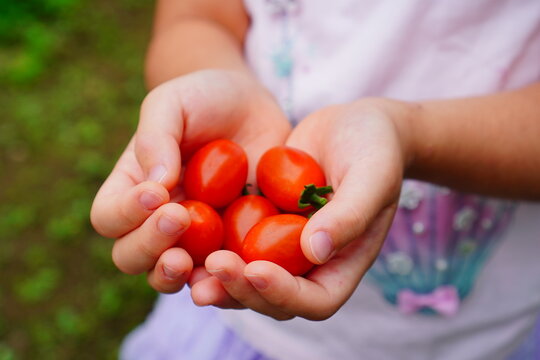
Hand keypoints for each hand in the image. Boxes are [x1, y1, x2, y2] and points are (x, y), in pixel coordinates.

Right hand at [90, 69, 290, 292]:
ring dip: (175, 275)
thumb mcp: (173, 102)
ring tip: (190, 261)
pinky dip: (223, 280)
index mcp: (133, 187)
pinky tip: (235, 269)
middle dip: (149, 245)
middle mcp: (157, 220)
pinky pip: (221, 274)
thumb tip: (156, 184)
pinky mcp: (231, 244)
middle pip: (131, 256)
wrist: (252, 108)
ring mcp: (195, 238)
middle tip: (178, 217)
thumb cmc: (204, 99)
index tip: (156, 193)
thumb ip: (156, 137)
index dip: (125, 213)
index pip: (109, 216)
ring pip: (170, 275)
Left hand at [191, 98, 413, 319]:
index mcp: (343, 263)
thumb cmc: (375, 148)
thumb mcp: (371, 175)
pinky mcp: (263, 224)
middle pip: (275, 298)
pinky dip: (211, 244)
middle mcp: (312, 263)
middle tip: (214, 265)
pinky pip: (235, 243)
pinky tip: (183, 231)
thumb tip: (314, 251)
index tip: (257, 270)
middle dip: (243, 289)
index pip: (317, 300)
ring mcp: (285, 246)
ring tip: (185, 262)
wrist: (357, 125)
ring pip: (248, 277)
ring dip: (220, 276)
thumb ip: (349, 214)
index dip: (286, 294)